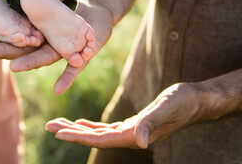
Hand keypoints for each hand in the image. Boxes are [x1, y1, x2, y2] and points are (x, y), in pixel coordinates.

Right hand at [0, 0, 113, 94]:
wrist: (95, 15)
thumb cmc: (69, 12)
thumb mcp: (48, 4)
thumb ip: (29, 7)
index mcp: (35, 35)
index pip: (11, 38)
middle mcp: (44, 46)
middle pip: (21, 51)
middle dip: (2, 51)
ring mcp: (60, 53)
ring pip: (42, 59)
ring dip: (28, 64)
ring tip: (13, 68)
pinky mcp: (80, 57)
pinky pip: (73, 69)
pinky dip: (67, 78)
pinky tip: (58, 89)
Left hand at [45, 82, 200, 147]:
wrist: (194, 100)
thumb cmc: (181, 102)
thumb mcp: (165, 109)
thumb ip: (150, 124)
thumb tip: (138, 142)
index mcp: (133, 135)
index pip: (99, 139)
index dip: (77, 136)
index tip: (57, 132)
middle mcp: (129, 136)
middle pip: (93, 137)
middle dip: (70, 132)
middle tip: (48, 126)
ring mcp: (130, 131)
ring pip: (97, 132)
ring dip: (77, 128)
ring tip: (58, 124)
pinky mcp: (132, 124)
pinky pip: (106, 128)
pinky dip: (91, 126)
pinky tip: (82, 123)